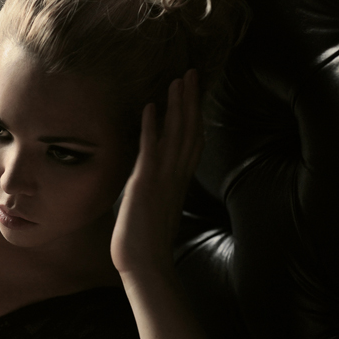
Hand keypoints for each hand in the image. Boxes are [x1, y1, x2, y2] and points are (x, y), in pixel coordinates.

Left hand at [111, 69, 203, 279]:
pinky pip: (150, 151)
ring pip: (175, 135)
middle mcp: (175, 177)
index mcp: (178, 181)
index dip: (195, 114)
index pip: (192, 141)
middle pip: (189, 131)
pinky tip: (150, 107)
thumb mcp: (156, 207)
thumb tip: (154, 177)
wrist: (144, 265)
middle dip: (190, 101)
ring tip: (177, 80)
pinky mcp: (144, 185)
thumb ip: (159, 188)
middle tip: (191, 72)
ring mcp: (162, 180)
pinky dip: (151, 128)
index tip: (195, 92)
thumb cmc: (146, 240)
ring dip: (176, 106)